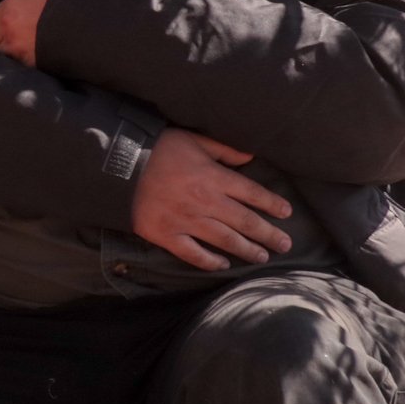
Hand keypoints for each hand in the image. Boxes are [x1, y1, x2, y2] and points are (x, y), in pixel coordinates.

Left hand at [0, 0, 53, 66]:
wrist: (87, 18)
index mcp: (10, 8)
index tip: (3, 25)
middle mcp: (9, 29)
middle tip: (7, 38)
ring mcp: (18, 47)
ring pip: (1, 52)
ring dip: (6, 50)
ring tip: (17, 48)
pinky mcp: (29, 62)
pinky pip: (16, 63)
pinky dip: (19, 60)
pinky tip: (27, 56)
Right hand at [133, 128, 294, 270]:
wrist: (118, 166)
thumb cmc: (157, 148)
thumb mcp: (193, 139)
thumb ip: (224, 149)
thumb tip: (250, 157)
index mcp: (214, 177)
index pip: (252, 193)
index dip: (272, 204)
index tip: (286, 212)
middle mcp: (206, 202)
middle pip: (245, 222)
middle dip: (268, 234)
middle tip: (285, 245)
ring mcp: (186, 221)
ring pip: (225, 240)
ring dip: (247, 250)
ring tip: (262, 257)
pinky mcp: (167, 235)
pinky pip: (193, 254)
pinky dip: (209, 261)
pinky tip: (223, 264)